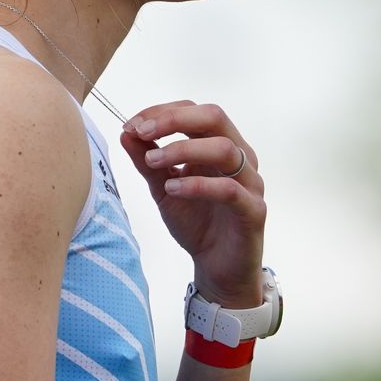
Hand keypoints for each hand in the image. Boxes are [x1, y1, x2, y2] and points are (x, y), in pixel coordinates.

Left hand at [119, 101, 265, 306]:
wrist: (217, 269)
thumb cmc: (197, 224)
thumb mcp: (164, 188)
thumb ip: (147, 161)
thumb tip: (127, 132)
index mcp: (220, 146)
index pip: (196, 111)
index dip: (163, 111)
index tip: (133, 125)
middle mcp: (240, 157)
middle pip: (215, 118)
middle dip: (174, 120)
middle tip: (142, 131)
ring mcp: (250, 182)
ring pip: (224, 149)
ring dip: (183, 150)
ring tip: (153, 162)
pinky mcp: (253, 210)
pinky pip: (230, 189)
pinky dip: (198, 185)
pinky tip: (173, 188)